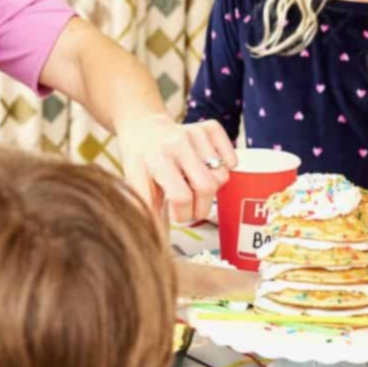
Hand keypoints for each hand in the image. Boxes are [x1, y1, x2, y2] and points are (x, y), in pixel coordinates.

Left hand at [117, 116, 236, 223]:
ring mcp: (196, 133)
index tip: (178, 215)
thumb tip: (158, 239)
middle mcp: (178, 143)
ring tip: (196, 186)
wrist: (143, 127)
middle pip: (207, 186)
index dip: (183, 214)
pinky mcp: (211, 128)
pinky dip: (226, 168)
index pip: (182, 196)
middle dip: (202, 207)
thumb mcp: (135, 183)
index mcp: (158, 159)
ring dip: (213, 189)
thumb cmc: (141, 161)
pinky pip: (232, 158)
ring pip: (222, 175)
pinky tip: (208, 169)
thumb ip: (146, 209)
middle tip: (192, 208)